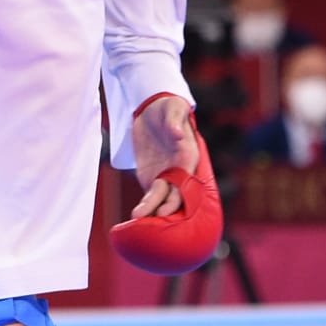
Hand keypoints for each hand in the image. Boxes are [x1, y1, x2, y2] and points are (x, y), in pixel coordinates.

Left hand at [130, 93, 198, 219]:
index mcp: (188, 157)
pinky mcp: (151, 175)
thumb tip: (177, 134)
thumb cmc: (168, 107)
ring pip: (160, 198)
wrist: (153, 109)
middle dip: (161, 208)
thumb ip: (175, 120)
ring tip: (137, 218)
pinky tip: (137, 216)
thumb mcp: (173, 108)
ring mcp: (165, 175)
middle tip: (146, 219)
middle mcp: (179, 170)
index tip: (166, 210)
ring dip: (150, 209)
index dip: (177, 197)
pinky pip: (149, 194)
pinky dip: (145, 205)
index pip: (185, 183)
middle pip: (173, 195)